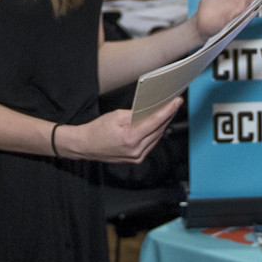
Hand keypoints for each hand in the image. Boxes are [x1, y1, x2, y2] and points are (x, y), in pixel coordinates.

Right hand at [60, 98, 179, 163]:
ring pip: (156, 138)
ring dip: (163, 125)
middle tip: (175, 104)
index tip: (176, 102)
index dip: (168, 110)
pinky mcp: (136, 159)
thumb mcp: (116, 116)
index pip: (155, 122)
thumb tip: (150, 111)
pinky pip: (151, 144)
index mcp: (130, 138)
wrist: (85, 146)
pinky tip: (158, 124)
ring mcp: (137, 157)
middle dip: (167, 116)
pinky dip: (155, 134)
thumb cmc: (97, 130)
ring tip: (168, 112)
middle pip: (159, 130)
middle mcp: (136, 150)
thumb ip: (135, 114)